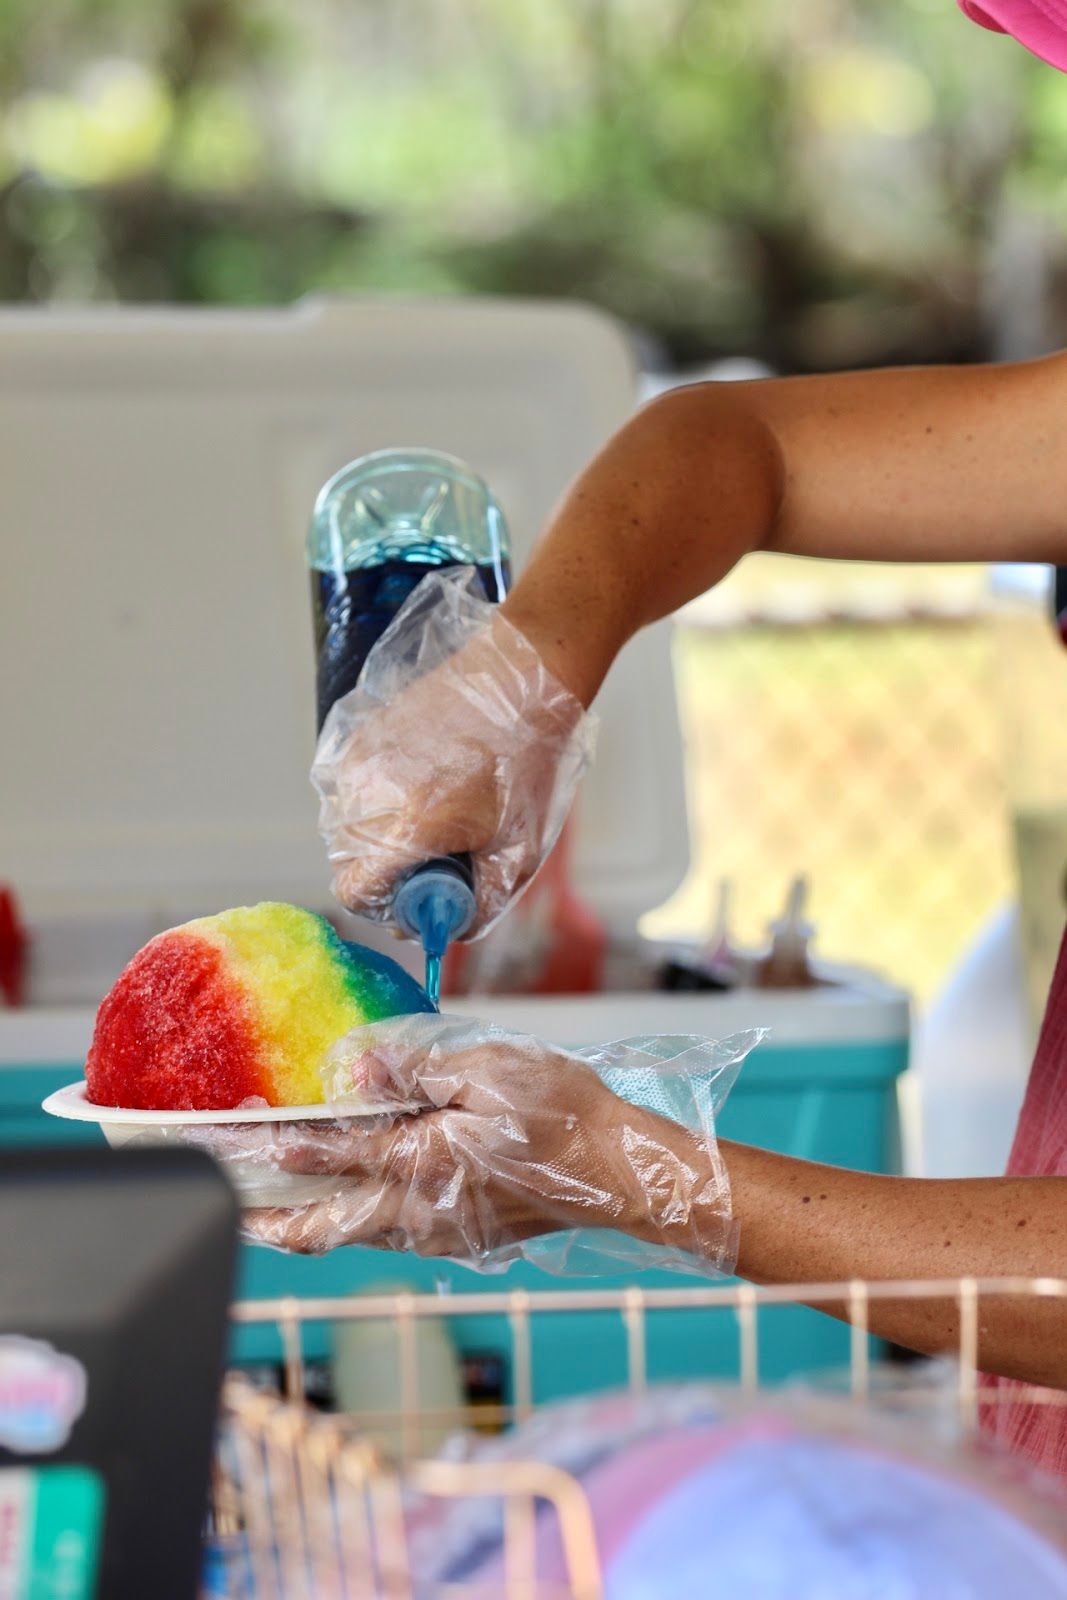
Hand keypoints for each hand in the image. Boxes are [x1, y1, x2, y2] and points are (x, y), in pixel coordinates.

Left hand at [222, 1015, 737, 1266]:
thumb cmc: (566, 1115)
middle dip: (265, 1216)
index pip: (326, 1153)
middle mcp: (418, 1211)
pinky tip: (345, 1192)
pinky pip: (385, 1233)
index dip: (269, 1144)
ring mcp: (437, 1233)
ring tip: (264, 1202)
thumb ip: (418, 1071)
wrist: (620, 1172)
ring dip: (303, 1219)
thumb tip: (357, 1071)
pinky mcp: (456, 1236)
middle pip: (320, 1225)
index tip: (223, 1134)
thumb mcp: (492, 1070)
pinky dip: (350, 1216)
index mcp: (422, 1163)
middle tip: (223, 1202)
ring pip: (350, 1235)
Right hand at [312, 571, 594, 937]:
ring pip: (344, 827)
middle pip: (347, 863)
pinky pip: (349, 789)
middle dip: (386, 874)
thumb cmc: (529, 760)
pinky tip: (422, 785)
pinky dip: (375, 800)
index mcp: (407, 827)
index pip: (354, 893)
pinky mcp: (359, 734)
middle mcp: (369, 794)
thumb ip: (480, 904)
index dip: (386, 906)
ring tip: (435, 814)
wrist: (522, 677)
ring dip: (379, 836)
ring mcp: (359, 760)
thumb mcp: (519, 850)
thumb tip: (449, 927)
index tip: (421, 897)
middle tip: (438, 857)